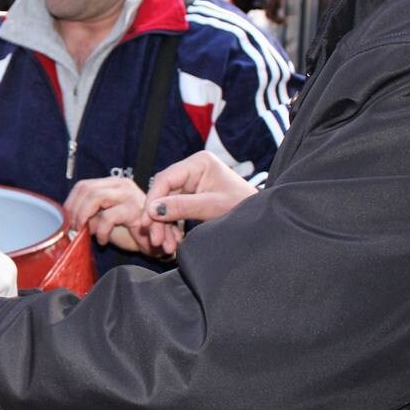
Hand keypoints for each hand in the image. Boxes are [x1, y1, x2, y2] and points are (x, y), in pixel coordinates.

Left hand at [63, 177, 153, 251]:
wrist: (154, 243)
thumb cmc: (129, 231)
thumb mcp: (103, 219)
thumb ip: (89, 214)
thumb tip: (69, 219)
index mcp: (112, 184)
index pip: (83, 185)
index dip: (70, 203)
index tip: (66, 220)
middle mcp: (121, 185)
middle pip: (87, 189)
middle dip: (75, 211)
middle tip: (73, 228)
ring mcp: (129, 195)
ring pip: (95, 198)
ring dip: (84, 217)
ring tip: (84, 232)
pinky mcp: (135, 209)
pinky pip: (108, 217)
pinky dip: (100, 231)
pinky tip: (102, 240)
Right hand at [141, 151, 256, 255]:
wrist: (262, 219)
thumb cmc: (243, 207)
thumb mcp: (211, 207)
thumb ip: (181, 206)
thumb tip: (153, 210)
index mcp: (198, 163)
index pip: (165, 179)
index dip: (153, 201)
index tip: (147, 221)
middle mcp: (192, 169)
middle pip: (163, 193)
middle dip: (157, 218)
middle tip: (155, 239)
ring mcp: (192, 182)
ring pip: (166, 204)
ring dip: (163, 226)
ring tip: (165, 247)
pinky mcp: (192, 196)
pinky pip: (174, 210)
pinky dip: (171, 227)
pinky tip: (172, 242)